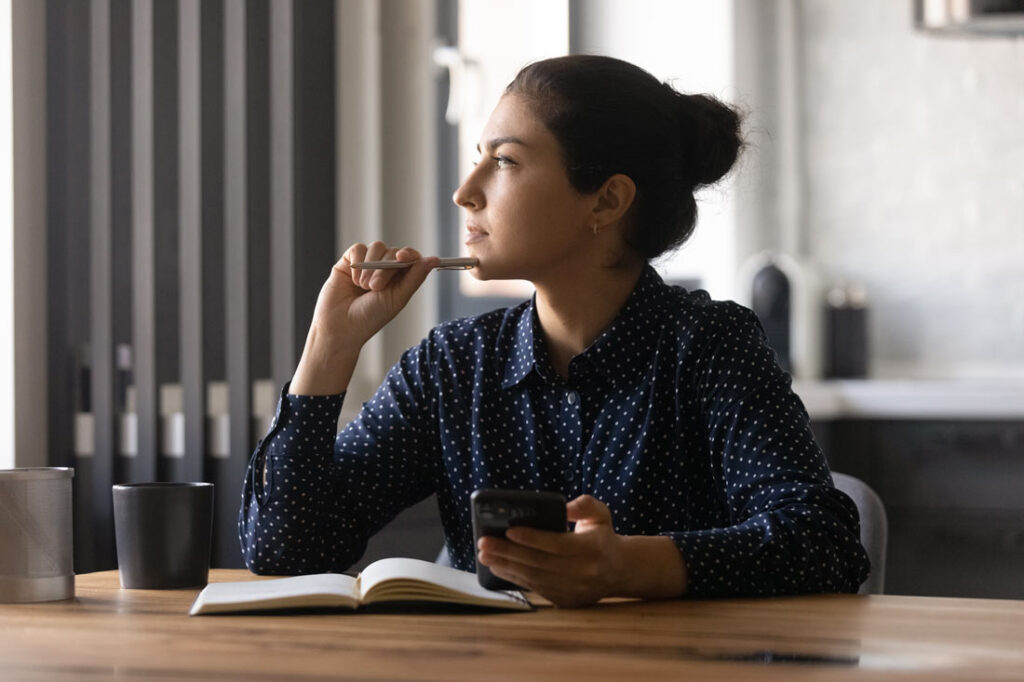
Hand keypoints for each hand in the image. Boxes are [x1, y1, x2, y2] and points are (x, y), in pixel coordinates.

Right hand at [291, 242, 438, 394]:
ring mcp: (366, 264)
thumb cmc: (370, 318)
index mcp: (399, 279)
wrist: (340, 327)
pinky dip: (358, 263)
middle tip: (376, 288)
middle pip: (393, 251)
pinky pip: (358, 248)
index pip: (410, 257)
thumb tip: (434, 260)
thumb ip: (415, 277)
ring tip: (364, 287)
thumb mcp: (397, 298)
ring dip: (371, 267)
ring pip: (376, 247)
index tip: (402, 257)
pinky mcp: (349, 262)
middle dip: (385, 268)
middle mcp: (384, 269)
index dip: (409, 253)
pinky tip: (353, 280)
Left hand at [476, 495, 626, 607]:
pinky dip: (514, 578)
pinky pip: (535, 588)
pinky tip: (498, 567)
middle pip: (539, 563)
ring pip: (534, 578)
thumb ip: (585, 505)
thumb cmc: (602, 536)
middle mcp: (584, 573)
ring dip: (506, 566)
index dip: (532, 538)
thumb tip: (564, 507)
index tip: (509, 530)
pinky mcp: (566, 601)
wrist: (619, 571)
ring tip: (485, 555)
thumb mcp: (600, 514)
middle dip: (508, 552)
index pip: (557, 544)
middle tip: (484, 542)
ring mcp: (574, 590)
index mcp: (593, 549)